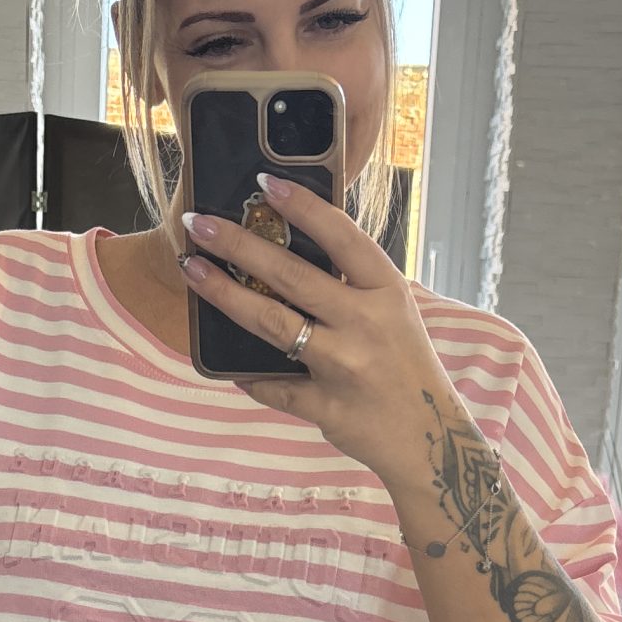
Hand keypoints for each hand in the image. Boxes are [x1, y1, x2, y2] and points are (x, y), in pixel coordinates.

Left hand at [178, 172, 460, 480]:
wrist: (429, 438)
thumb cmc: (405, 366)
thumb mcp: (394, 312)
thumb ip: (351, 285)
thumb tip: (290, 247)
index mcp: (385, 291)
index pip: (340, 236)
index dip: (302, 206)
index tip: (265, 183)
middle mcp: (365, 323)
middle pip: (291, 276)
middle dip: (238, 244)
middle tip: (199, 224)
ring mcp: (344, 366)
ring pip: (272, 324)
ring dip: (224, 294)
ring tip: (192, 270)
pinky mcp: (326, 406)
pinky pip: (273, 386)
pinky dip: (248, 376)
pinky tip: (225, 365)